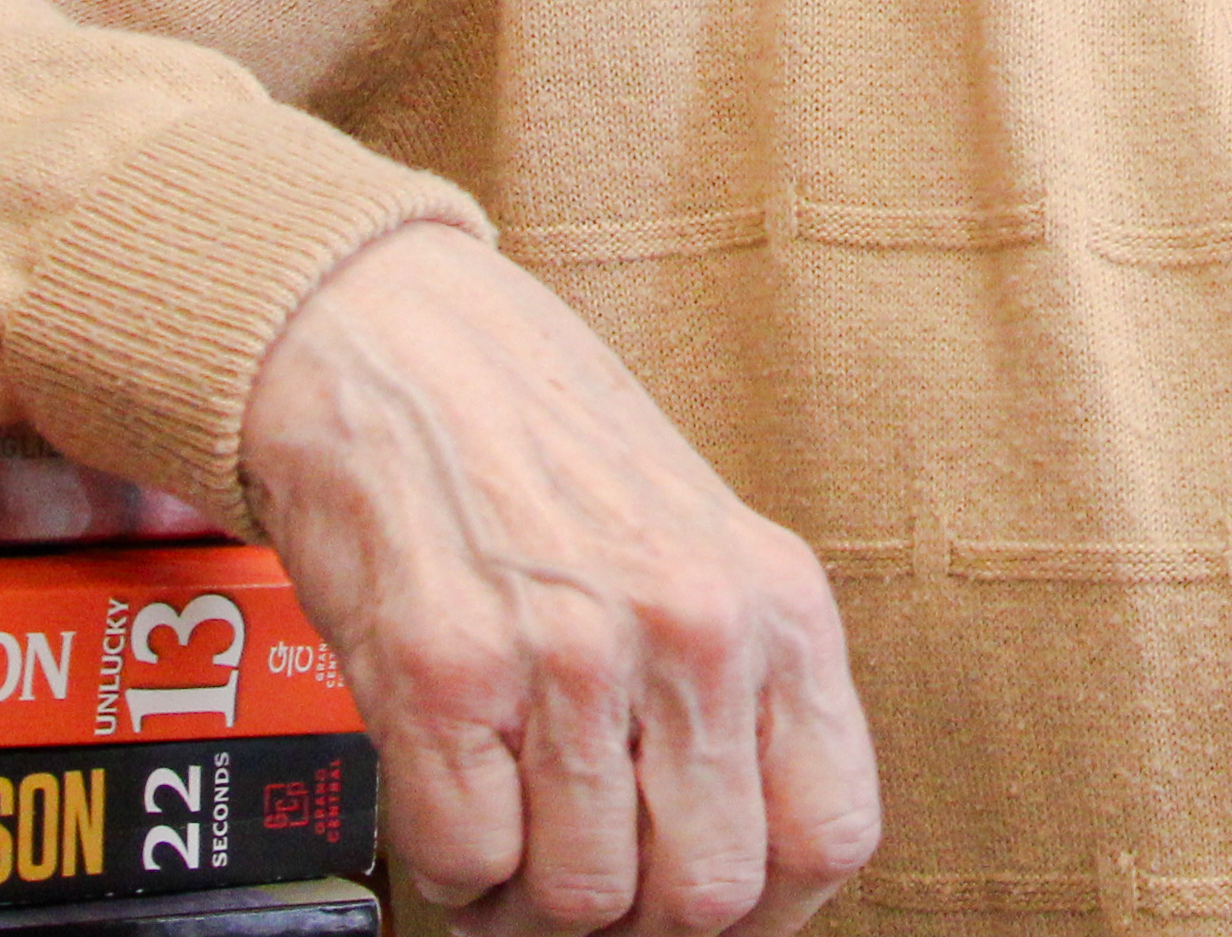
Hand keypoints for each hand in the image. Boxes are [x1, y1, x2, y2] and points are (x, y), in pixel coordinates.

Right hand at [238, 222, 880, 932]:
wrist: (401, 352)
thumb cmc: (548, 457)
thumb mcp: (701, 554)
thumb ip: (740, 697)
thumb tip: (737, 876)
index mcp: (778, 606)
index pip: (830, 833)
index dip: (768, 908)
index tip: (707, 909)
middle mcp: (692, 629)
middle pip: (705, 895)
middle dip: (636, 916)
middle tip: (586, 870)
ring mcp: (572, 652)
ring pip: (581, 899)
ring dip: (530, 891)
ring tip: (510, 816)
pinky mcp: (447, 669)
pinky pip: (468, 861)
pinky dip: (453, 859)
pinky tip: (452, 784)